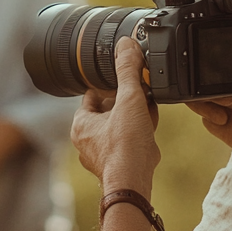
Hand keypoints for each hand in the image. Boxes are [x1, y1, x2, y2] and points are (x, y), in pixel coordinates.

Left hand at [71, 37, 159, 193]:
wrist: (133, 185)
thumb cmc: (125, 147)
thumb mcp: (129, 100)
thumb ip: (128, 71)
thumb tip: (126, 45)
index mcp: (81, 124)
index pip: (92, 95)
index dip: (110, 84)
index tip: (125, 80)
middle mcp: (86, 141)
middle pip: (106, 112)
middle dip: (125, 102)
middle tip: (141, 95)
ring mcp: (100, 156)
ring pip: (118, 129)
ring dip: (134, 119)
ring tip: (148, 112)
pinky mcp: (116, 167)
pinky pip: (127, 144)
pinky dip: (138, 136)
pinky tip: (150, 133)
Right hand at [185, 29, 231, 148]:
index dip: (227, 61)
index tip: (230, 61)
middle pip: (214, 78)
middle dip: (215, 81)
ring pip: (204, 96)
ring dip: (208, 97)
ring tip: (228, 103)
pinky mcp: (227, 130)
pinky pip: (206, 120)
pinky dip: (210, 117)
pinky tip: (226, 120)